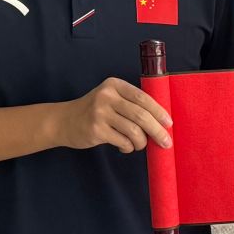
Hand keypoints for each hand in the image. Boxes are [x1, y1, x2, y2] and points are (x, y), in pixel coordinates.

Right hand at [55, 78, 171, 152]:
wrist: (63, 121)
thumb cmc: (94, 111)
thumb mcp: (110, 99)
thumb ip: (130, 104)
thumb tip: (160, 121)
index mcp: (114, 85)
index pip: (143, 98)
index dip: (158, 111)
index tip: (169, 123)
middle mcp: (107, 96)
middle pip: (141, 115)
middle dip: (157, 131)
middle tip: (166, 142)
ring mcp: (100, 113)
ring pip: (134, 131)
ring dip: (141, 142)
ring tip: (139, 145)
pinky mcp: (96, 130)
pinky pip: (123, 141)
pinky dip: (128, 147)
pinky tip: (125, 147)